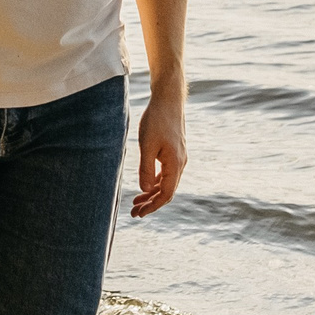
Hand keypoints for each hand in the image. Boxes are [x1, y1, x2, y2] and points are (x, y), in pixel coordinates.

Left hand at [132, 89, 185, 216]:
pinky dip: (155, 182)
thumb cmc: (156, 120)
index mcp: (175, 164)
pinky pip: (166, 173)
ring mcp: (178, 158)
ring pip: (166, 183)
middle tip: (134, 213)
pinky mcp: (174, 152)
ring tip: (136, 202)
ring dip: (152, 194)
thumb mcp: (147, 145)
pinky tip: (145, 185)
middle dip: (151, 204)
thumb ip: (146, 168)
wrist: (168, 100)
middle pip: (167, 191)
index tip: (138, 214)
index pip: (165, 194)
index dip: (152, 206)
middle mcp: (180, 164)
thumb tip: (145, 190)